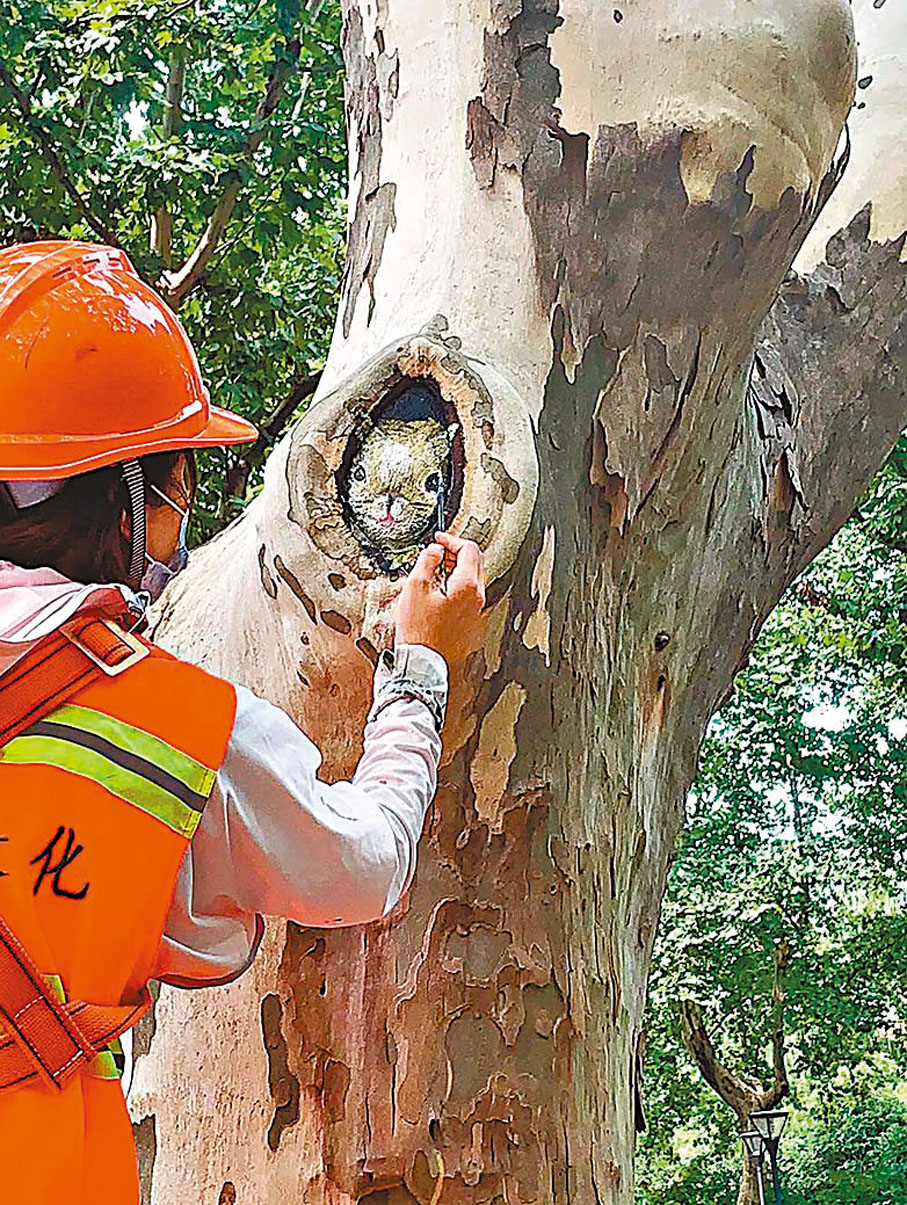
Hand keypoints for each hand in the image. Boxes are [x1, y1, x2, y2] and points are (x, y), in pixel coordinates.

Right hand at [394, 532, 485, 664]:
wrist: (423, 663)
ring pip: (473, 579)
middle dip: (456, 552)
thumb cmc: (419, 631)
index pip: (469, 549)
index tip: (439, 539)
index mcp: (467, 585)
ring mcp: (476, 611)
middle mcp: (477, 597)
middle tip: (437, 553)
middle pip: (475, 562)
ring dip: (456, 569)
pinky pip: (469, 595)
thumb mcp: (415, 588)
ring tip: (435, 571)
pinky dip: (457, 585)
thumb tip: (435, 550)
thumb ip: (427, 562)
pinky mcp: (471, 622)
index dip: (452, 539)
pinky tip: (439, 591)